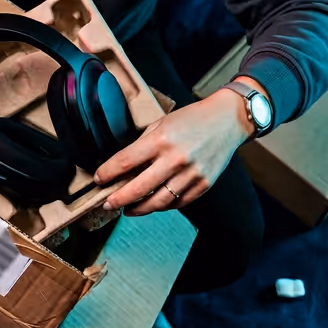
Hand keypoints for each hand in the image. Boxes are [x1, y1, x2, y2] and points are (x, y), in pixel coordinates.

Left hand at [94, 89, 253, 215]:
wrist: (228, 120)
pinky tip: (153, 203)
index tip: (99, 180)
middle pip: (138, 188)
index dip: (107, 173)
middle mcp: (176, 159)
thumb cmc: (192, 119)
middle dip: (118, 199)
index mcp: (161, 139)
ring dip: (139, 209)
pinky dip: (162, 206)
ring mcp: (191, 174)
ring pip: (158, 202)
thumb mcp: (162, 122)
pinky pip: (178, 203)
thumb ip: (143, 144)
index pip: (125, 162)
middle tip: (107, 204)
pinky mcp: (204, 185)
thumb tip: (122, 166)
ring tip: (128, 209)